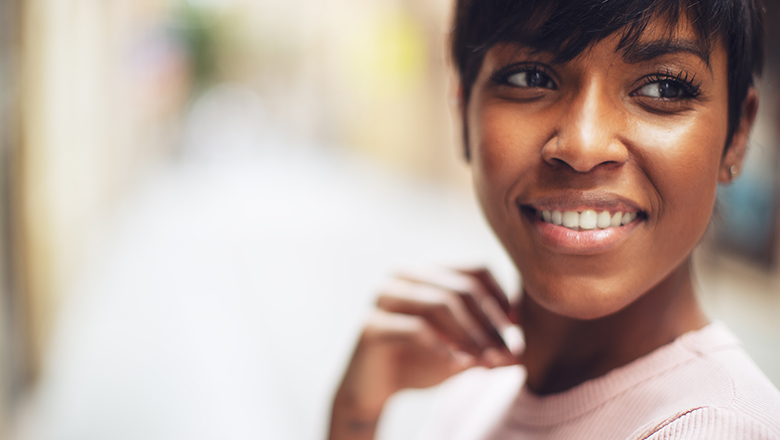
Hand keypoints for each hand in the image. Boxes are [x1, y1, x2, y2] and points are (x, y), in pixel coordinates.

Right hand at [328, 267, 521, 439]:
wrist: (373, 389)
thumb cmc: (420, 363)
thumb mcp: (461, 352)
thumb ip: (489, 346)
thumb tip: (523, 351)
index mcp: (427, 271)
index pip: (476, 270)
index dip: (501, 299)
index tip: (516, 332)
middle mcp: (403, 275)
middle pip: (462, 287)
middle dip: (490, 323)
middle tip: (508, 353)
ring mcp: (383, 295)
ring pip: (440, 302)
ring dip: (471, 334)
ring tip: (488, 361)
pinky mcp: (370, 323)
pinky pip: (415, 328)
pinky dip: (442, 347)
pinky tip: (459, 365)